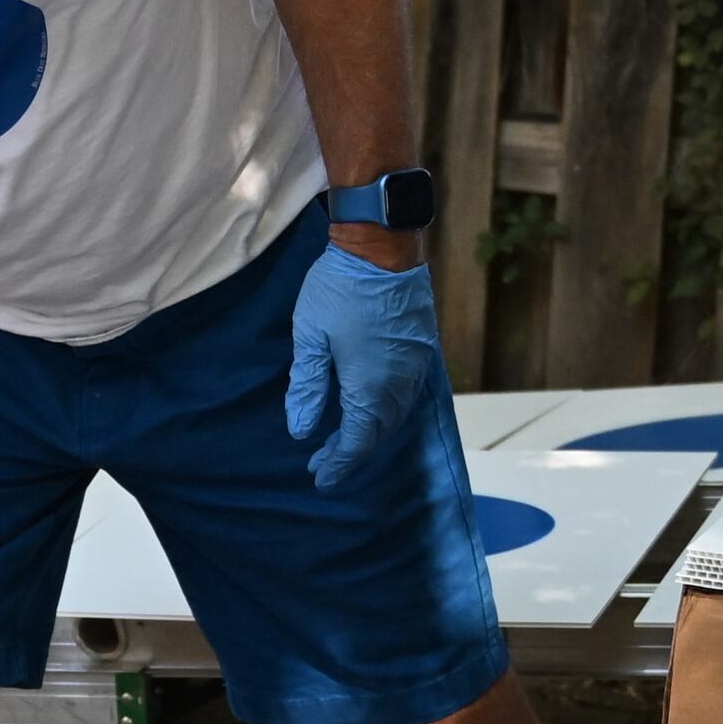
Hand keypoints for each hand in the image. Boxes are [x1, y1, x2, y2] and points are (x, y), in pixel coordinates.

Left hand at [283, 230, 443, 495]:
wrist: (383, 246)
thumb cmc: (339, 289)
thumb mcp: (310, 337)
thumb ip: (306, 387)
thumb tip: (301, 431)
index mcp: (369, 387)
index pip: (355, 442)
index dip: (337, 463)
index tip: (319, 477)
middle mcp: (399, 384)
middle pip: (377, 433)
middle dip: (350, 451)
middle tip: (322, 461)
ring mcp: (415, 367)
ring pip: (394, 415)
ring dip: (369, 432)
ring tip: (342, 438)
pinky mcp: (421, 349)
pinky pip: (405, 394)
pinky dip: (385, 410)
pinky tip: (368, 405)